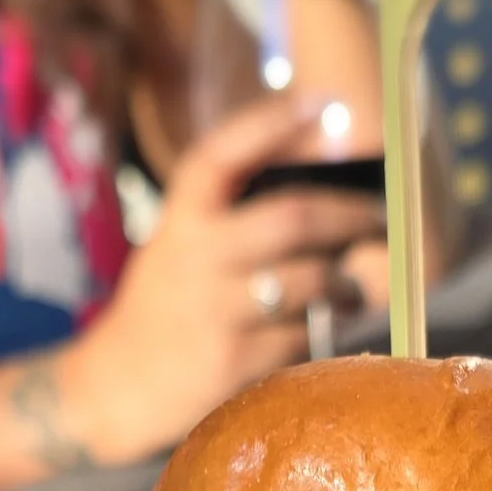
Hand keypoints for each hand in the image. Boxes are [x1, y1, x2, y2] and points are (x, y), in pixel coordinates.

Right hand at [59, 94, 380, 459]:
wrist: (113, 387)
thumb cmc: (165, 305)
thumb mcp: (179, 245)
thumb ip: (233, 214)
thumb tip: (324, 178)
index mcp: (180, 218)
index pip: (222, 155)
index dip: (272, 123)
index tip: (321, 102)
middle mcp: (195, 257)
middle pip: (294, 219)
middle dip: (351, 215)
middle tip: (378, 218)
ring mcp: (216, 313)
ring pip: (312, 283)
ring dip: (347, 283)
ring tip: (353, 288)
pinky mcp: (235, 365)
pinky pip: (304, 338)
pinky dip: (324, 333)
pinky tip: (324, 331)